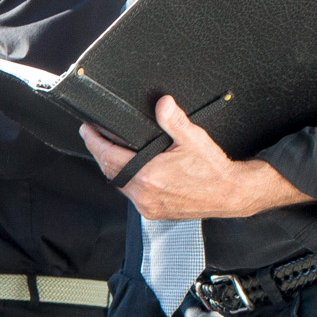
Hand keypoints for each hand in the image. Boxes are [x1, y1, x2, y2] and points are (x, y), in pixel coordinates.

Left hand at [80, 97, 307, 221]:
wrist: (230, 194)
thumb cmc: (213, 170)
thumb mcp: (193, 139)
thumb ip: (174, 120)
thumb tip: (162, 103)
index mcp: (149, 176)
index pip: (109, 157)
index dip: (94, 142)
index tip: (86, 130)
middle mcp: (145, 195)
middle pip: (111, 172)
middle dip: (101, 153)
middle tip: (94, 137)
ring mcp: (148, 206)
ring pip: (120, 185)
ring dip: (114, 169)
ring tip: (110, 151)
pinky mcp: (154, 213)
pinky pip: (132, 196)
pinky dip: (128, 182)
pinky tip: (130, 171)